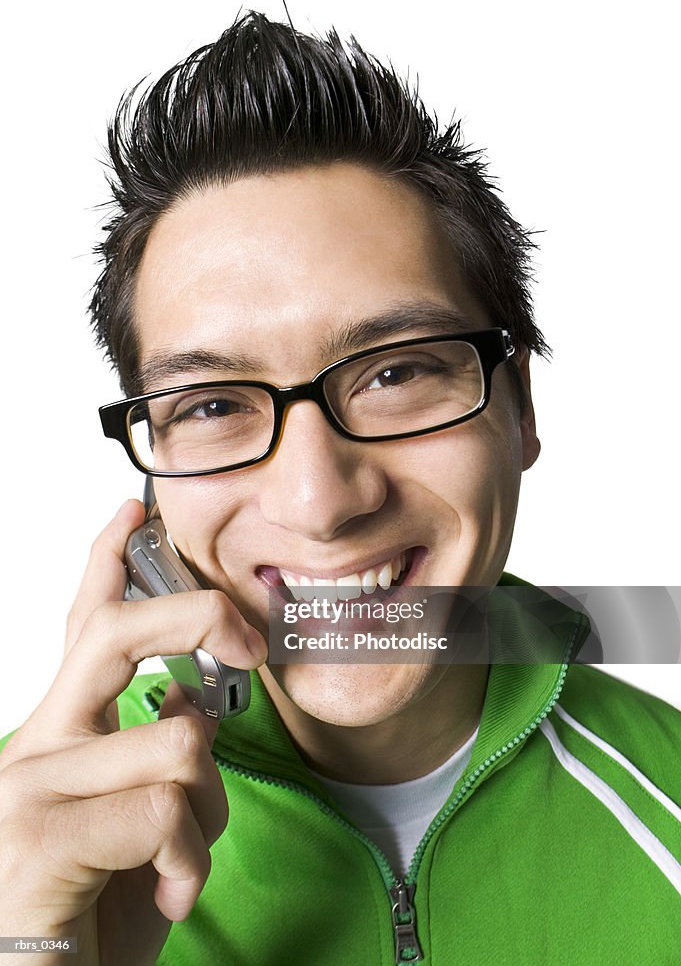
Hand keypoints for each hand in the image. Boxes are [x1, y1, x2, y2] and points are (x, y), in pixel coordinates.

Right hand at [0, 500, 266, 964]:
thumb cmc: (91, 910)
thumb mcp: (135, 821)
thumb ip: (152, 753)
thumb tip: (185, 696)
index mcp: (60, 733)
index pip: (83, 625)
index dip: (107, 562)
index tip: (132, 513)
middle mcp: (35, 743)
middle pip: (121, 633)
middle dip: (197, 617)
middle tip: (248, 643)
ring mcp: (31, 784)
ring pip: (178, 738)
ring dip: (205, 813)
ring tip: (175, 862)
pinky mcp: (39, 834)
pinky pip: (164, 811)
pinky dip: (185, 861)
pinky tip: (160, 893)